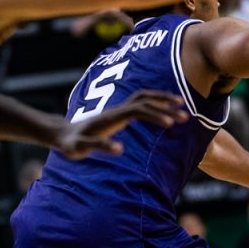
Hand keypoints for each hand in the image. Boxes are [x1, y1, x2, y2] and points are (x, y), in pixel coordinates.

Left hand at [55, 91, 187, 158]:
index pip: (138, 110)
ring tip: (182, 106)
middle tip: (186, 116)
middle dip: (166, 106)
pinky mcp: (119, 113)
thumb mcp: (80, 148)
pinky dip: (156, 102)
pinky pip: (141, 102)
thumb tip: (121, 149)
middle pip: (145, 100)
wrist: (62, 133)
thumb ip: (99, 147)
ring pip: (144, 97)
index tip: (171, 123)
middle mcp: (116, 109)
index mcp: (111, 117)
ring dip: (163, 100)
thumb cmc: (71, 144)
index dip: (155, 115)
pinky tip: (166, 109)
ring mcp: (118, 109)